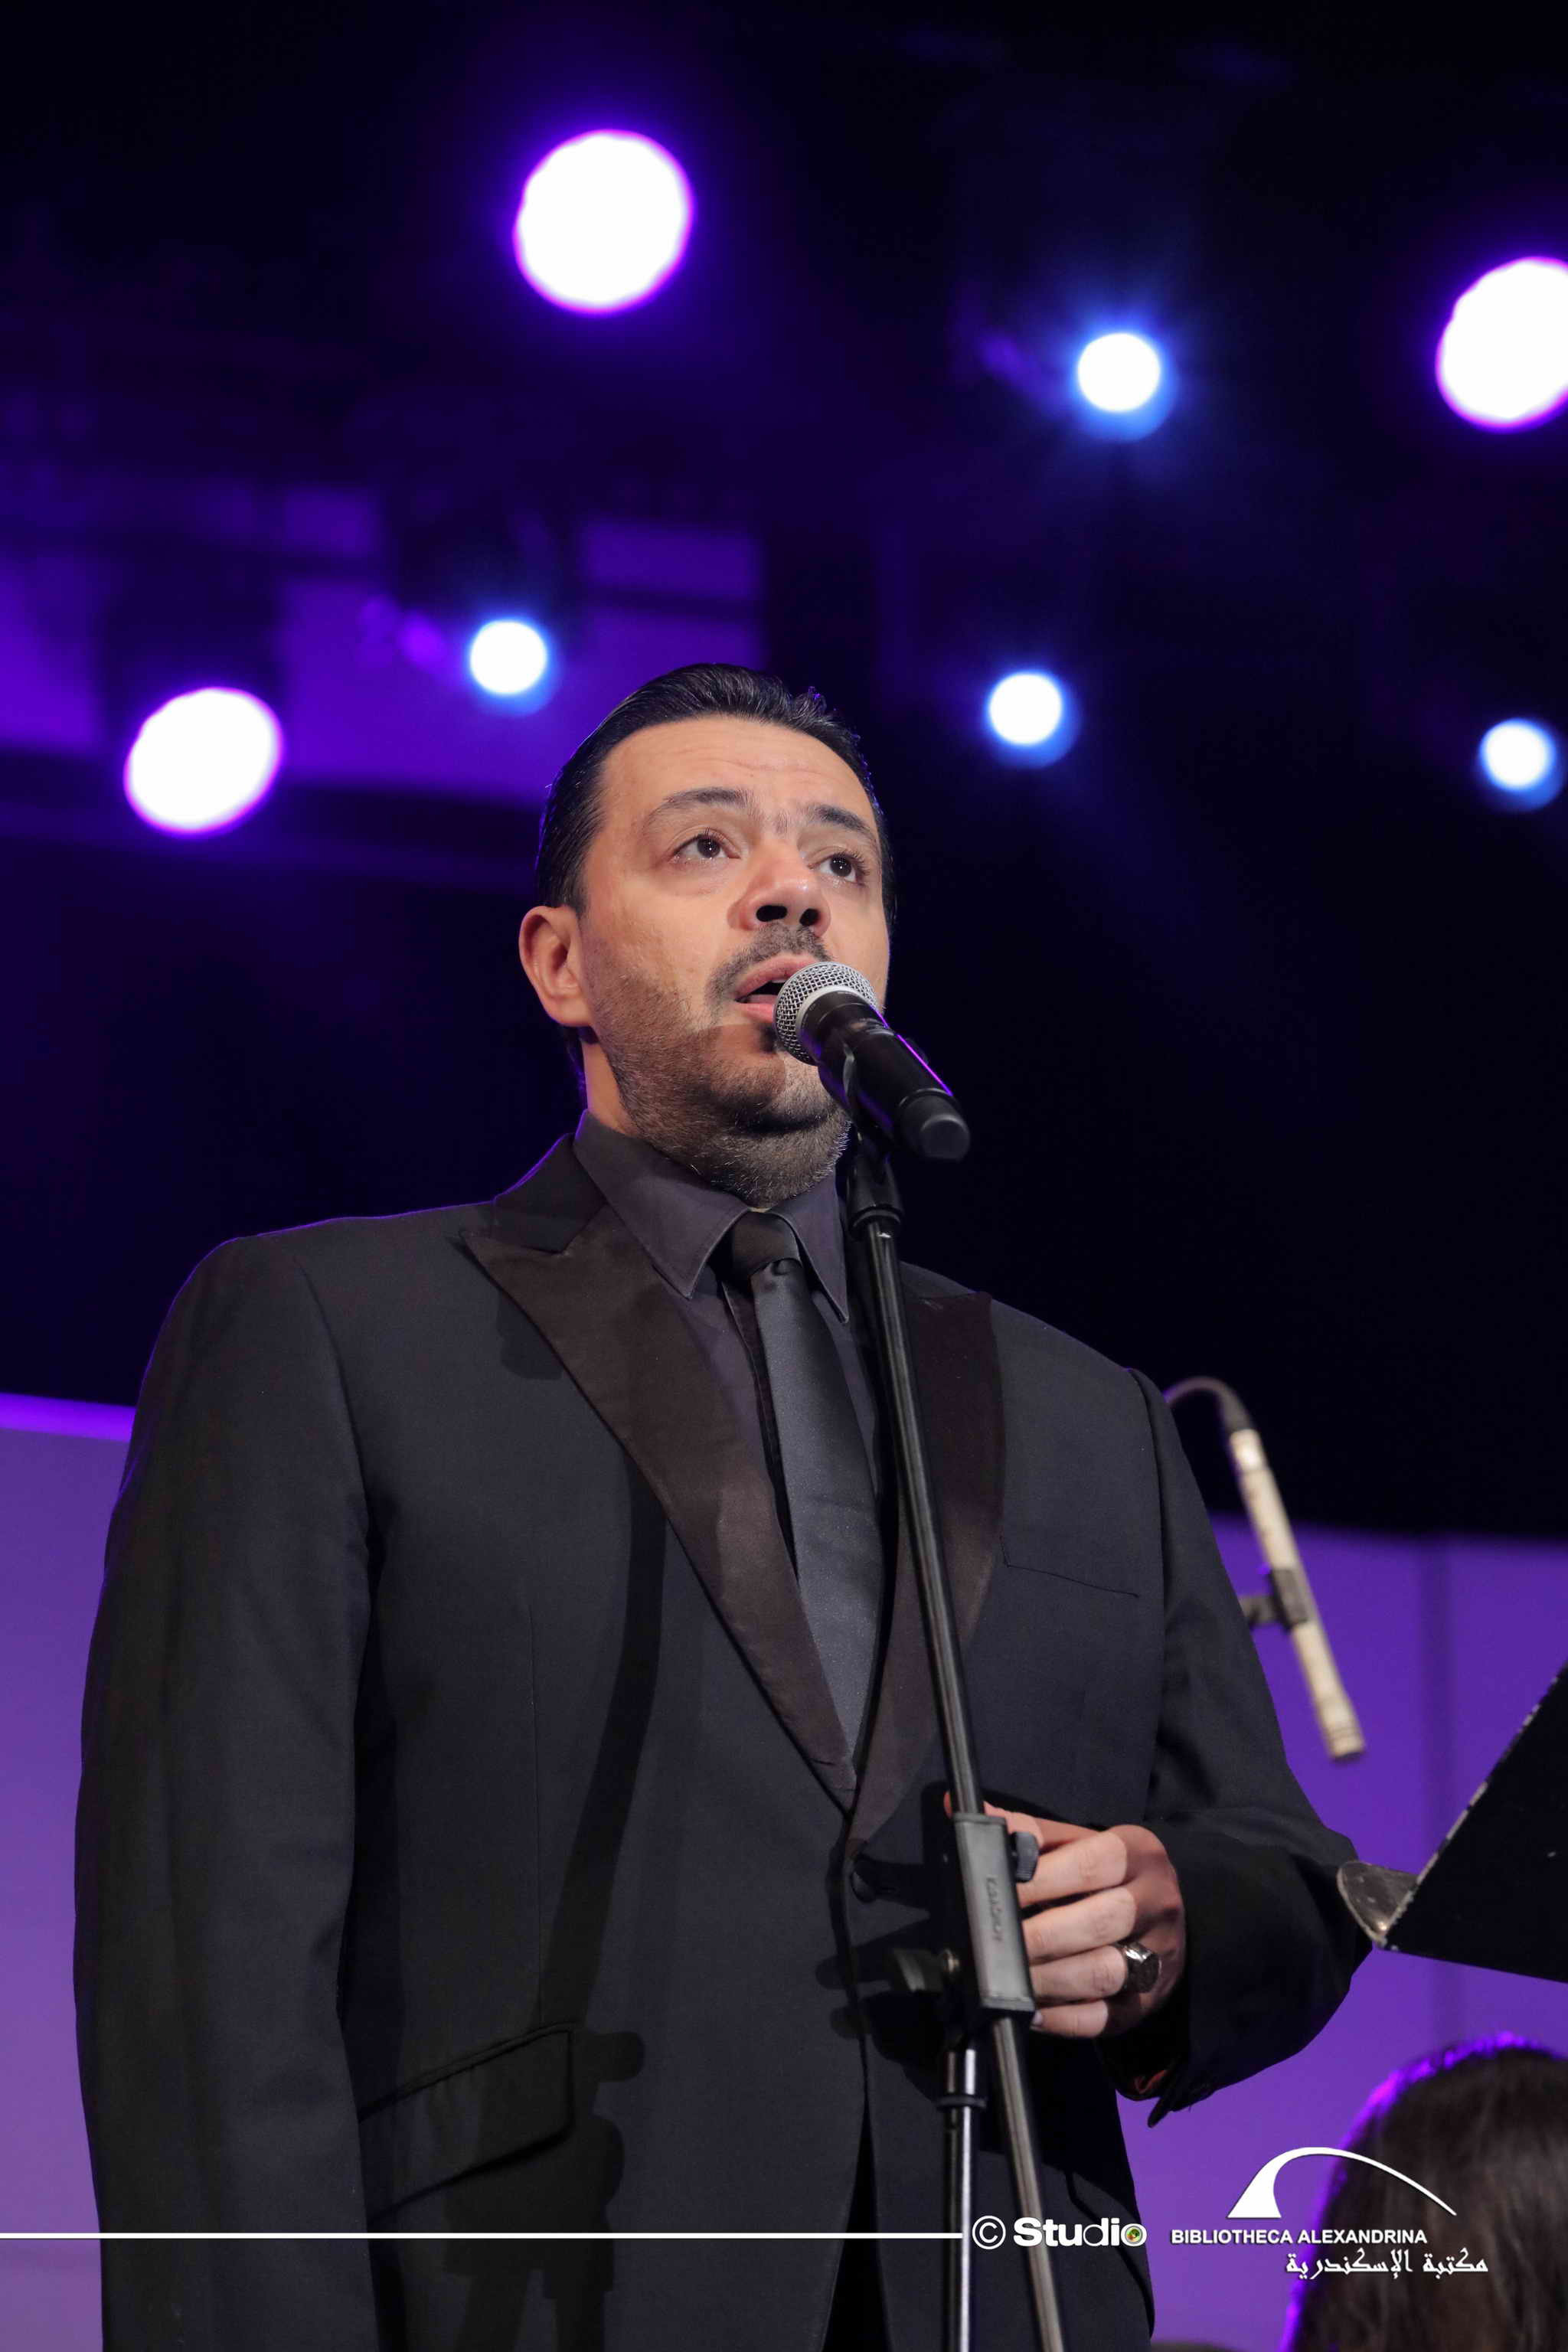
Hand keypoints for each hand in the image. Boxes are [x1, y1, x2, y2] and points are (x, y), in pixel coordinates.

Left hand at [963, 1800, 1185, 2039]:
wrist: (1165, 1909)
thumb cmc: (1107, 1873)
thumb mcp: (1075, 1843)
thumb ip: (1027, 1833)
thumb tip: (970, 1815)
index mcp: (1137, 1853)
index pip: (1089, 1865)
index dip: (1038, 1882)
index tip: (996, 1894)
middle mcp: (1156, 1902)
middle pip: (1100, 1922)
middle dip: (1039, 1937)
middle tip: (994, 1944)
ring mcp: (1160, 1955)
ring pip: (1105, 1973)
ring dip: (1050, 1980)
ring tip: (1009, 1979)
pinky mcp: (1150, 2000)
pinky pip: (1107, 2017)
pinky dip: (1065, 2019)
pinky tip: (1032, 2012)